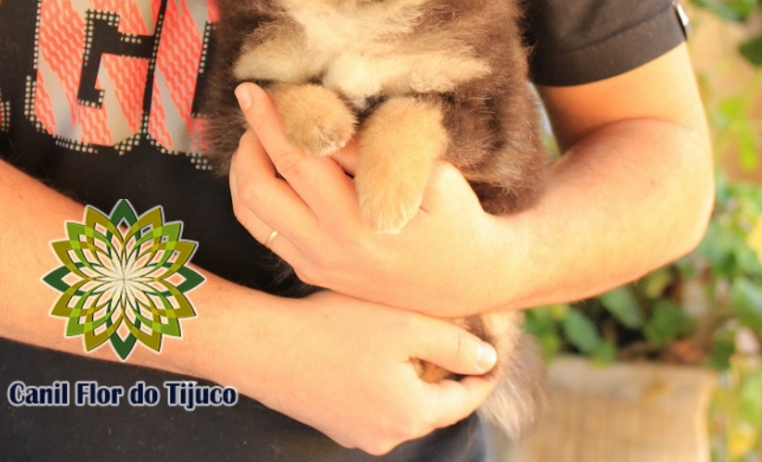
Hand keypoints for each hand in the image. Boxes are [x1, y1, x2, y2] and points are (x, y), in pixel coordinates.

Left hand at [229, 83, 518, 316]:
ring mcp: (317, 265)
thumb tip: (325, 121)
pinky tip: (268, 169)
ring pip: (250, 212)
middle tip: (254, 106)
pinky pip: (262, 231)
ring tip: (259, 135)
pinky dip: (253, 195)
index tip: (256, 89)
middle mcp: (329, 249)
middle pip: (261, 186)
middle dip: (250, 137)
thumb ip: (375, 153)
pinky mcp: (312, 272)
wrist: (467, 282)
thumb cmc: (457, 220)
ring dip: (245, 168)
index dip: (274, 119)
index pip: (301, 159)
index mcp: (360, 224)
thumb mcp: (431, 177)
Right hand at [241, 289, 497, 453]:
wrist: (265, 346)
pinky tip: (374, 350)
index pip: (463, 399)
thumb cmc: (336, 330)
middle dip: (445, 372)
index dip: (483, 374)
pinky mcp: (333, 421)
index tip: (496, 355)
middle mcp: (386, 435)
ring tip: (414, 339)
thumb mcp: (406, 326)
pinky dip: (385, 379)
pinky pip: (374, 402)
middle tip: (455, 338)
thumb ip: (453, 345)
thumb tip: (487, 361)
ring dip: (413, 375)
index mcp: (411, 415)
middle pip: (432, 403)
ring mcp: (356, 432)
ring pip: (403, 402)